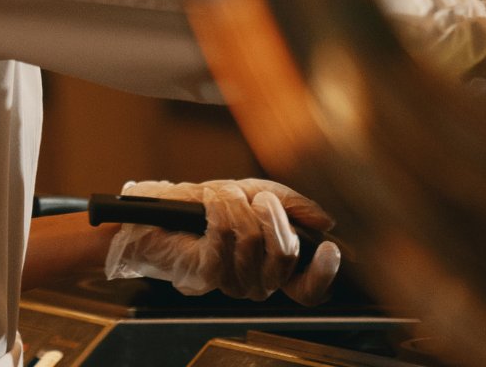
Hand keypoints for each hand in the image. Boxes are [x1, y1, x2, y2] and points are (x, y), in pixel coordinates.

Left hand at [103, 178, 341, 303]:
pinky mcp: (204, 273)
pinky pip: (225, 236)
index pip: (308, 291)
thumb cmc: (202, 205)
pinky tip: (210, 203)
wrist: (156, 210)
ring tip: (222, 196)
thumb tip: (325, 221)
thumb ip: (292, 206)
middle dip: (273, 216)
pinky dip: (220, 209)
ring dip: (238, 206)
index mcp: (272, 268)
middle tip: (259, 198)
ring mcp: (229, 281)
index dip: (322, 274)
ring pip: (253, 241)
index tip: (329, 248)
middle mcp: (255, 283)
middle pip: (284, 257)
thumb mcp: (254, 193)